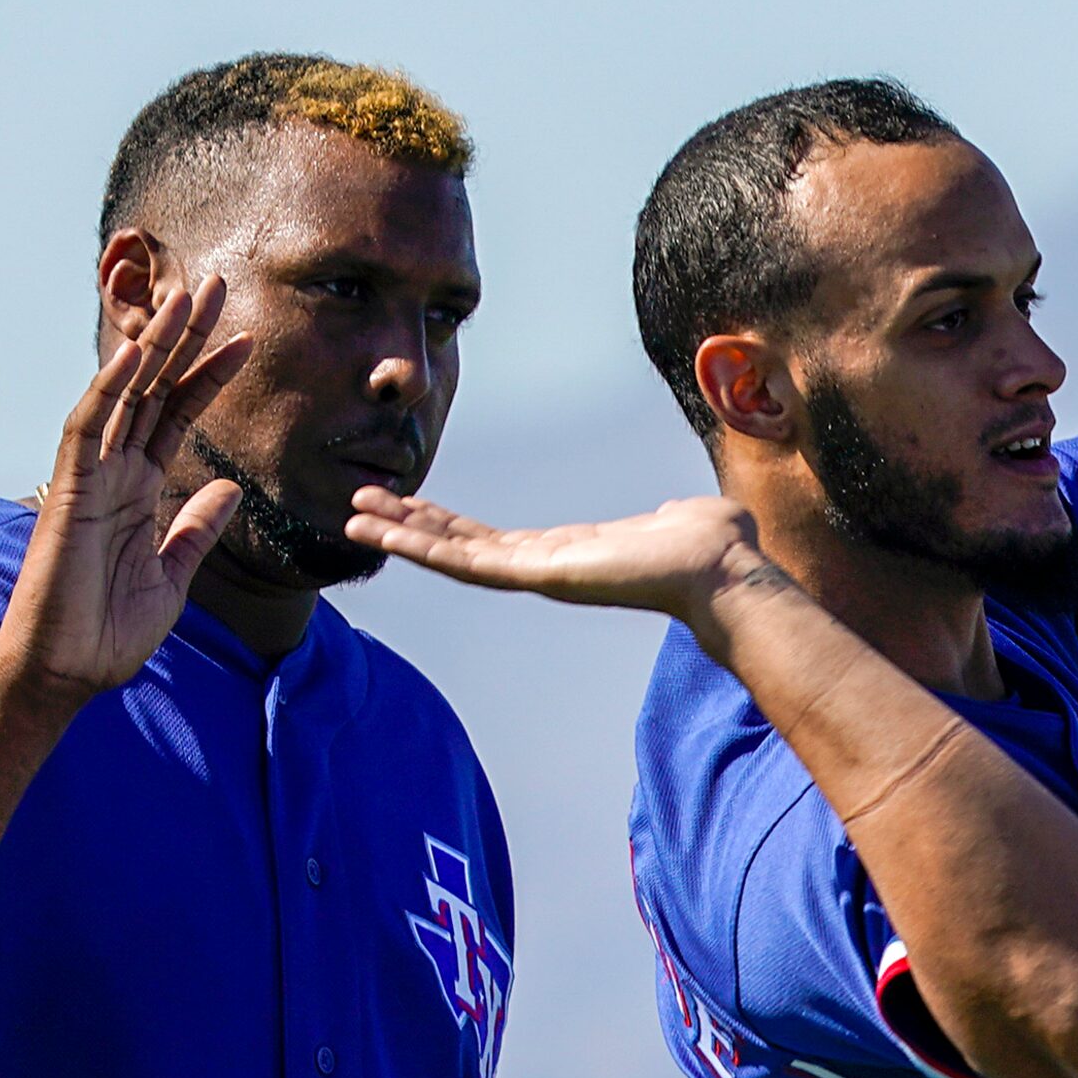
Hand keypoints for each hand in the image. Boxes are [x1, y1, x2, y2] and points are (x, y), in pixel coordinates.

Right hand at [0, 278, 251, 703]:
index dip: (212, 374)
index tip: (250, 339)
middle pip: (155, 388)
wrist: (69, 672)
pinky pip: (89, 427)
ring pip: (125, 393)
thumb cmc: (110, 629)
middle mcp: (115, 471)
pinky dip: (110, 387)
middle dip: (186, 337)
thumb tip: (229, 489)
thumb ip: (197, 528)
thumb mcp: (173, 572)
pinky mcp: (71, 492)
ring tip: (187, 297)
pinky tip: (136, 351)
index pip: (180, 414)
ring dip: (156, 343)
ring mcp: (92, 477)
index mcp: (140, 488)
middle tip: (217, 283)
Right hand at [346, 488, 772, 661]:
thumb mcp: (682, 518)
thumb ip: (670, 514)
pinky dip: (423, 545)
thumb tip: (674, 511)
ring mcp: (539, 572)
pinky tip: (385, 528)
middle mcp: (548, 566)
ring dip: (402, 534)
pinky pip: (467, 560)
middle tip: (363, 505)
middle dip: (413, 526)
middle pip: (464, 546)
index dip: (455, 526)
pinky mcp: (538, 573)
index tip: (417, 507)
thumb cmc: (716, 548)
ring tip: (353, 514)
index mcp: (574, 551)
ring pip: (454, 554)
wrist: (724, 569)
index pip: (498, 540)